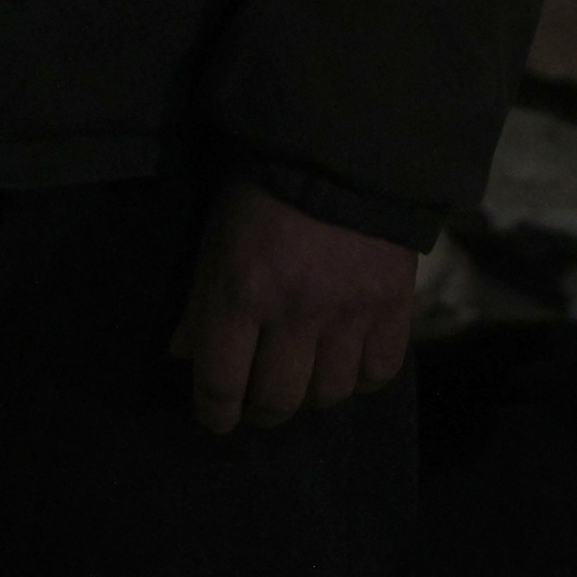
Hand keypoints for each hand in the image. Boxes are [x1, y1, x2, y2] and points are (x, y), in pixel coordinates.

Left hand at [170, 178, 421, 434]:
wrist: (341, 155)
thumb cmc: (263, 194)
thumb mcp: (215, 240)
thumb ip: (200, 304)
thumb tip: (183, 358)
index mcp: (242, 293)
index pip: (221, 382)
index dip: (214, 413)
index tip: (215, 421)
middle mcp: (295, 314)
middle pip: (277, 400)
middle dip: (261, 412)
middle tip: (257, 406)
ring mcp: (349, 315)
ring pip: (328, 394)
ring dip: (310, 398)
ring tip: (301, 384)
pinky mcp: (393, 309)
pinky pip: (379, 373)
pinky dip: (361, 380)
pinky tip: (347, 368)